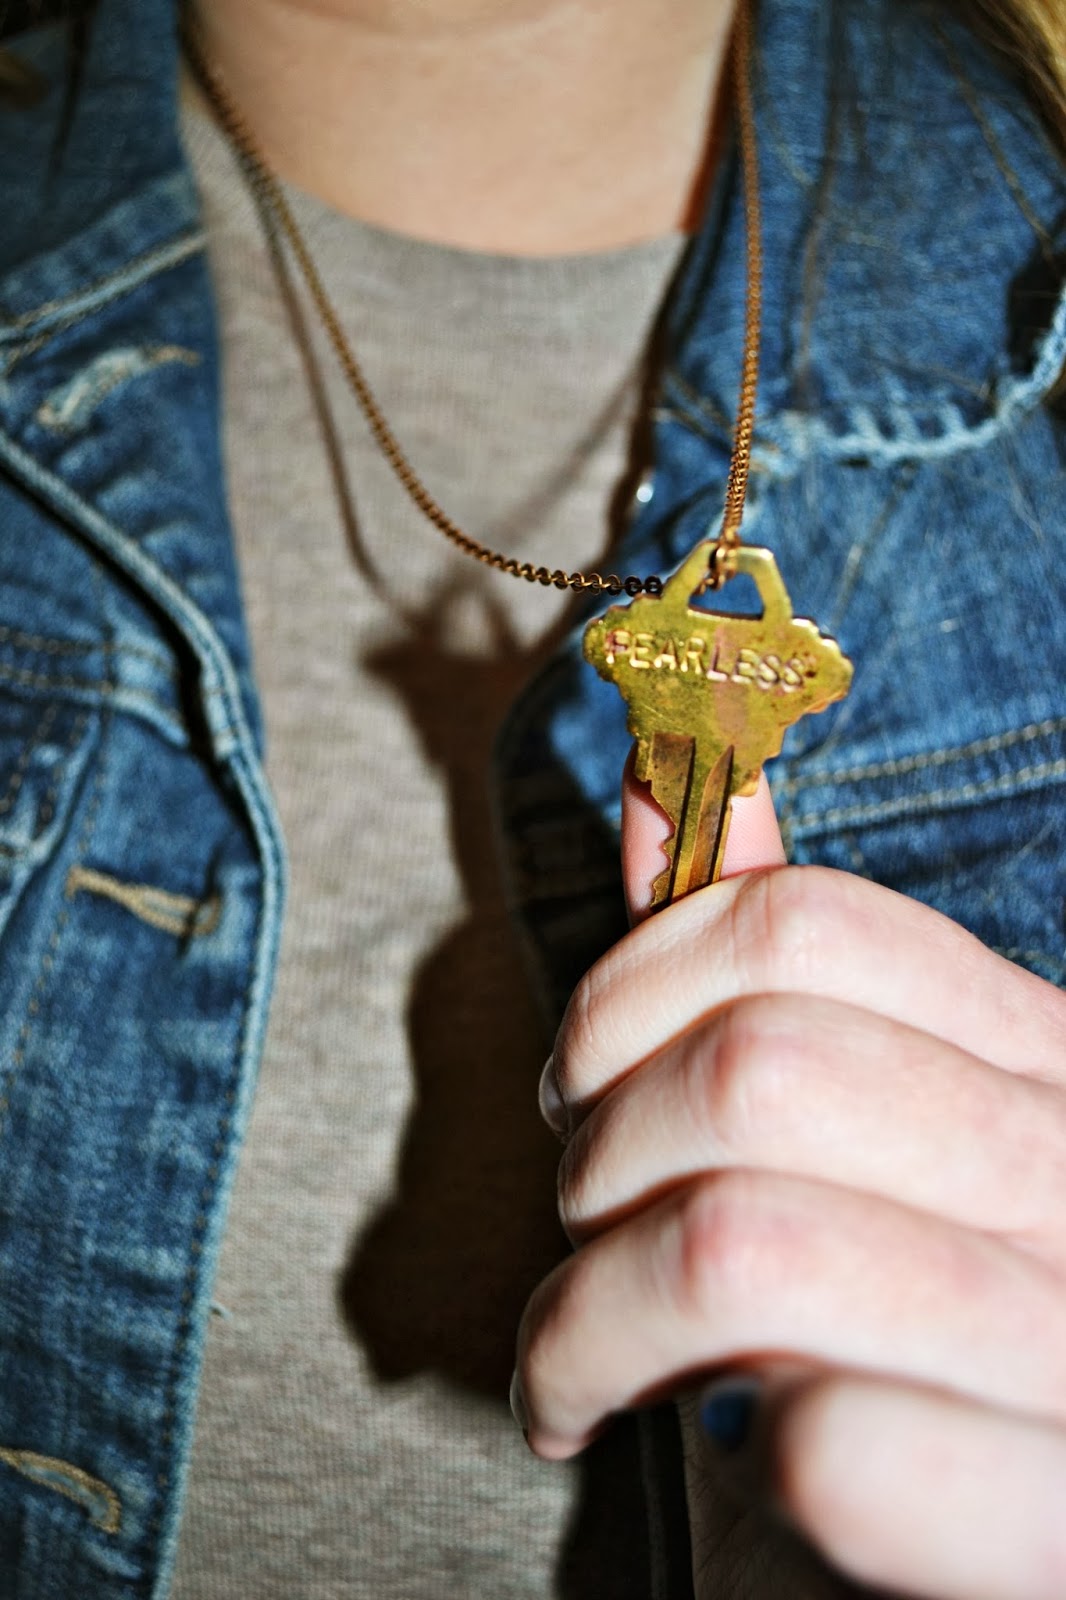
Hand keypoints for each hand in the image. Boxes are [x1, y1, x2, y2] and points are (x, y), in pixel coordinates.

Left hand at [513, 770, 1065, 1599]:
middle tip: (589, 1232)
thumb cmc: (938, 1307)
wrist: (1058, 1496)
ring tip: (584, 1365)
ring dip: (597, 1317)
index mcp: (1043, 1058)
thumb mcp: (892, 1115)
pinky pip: (834, 1446)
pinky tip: (717, 1455)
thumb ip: (777, 964)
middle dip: (600, 1158)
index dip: (631, 989)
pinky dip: (725, 1450)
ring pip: (742, 1247)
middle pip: (752, 1073)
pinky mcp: (1060, 1509)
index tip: (580, 1082)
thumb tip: (661, 783)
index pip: (801, 928)